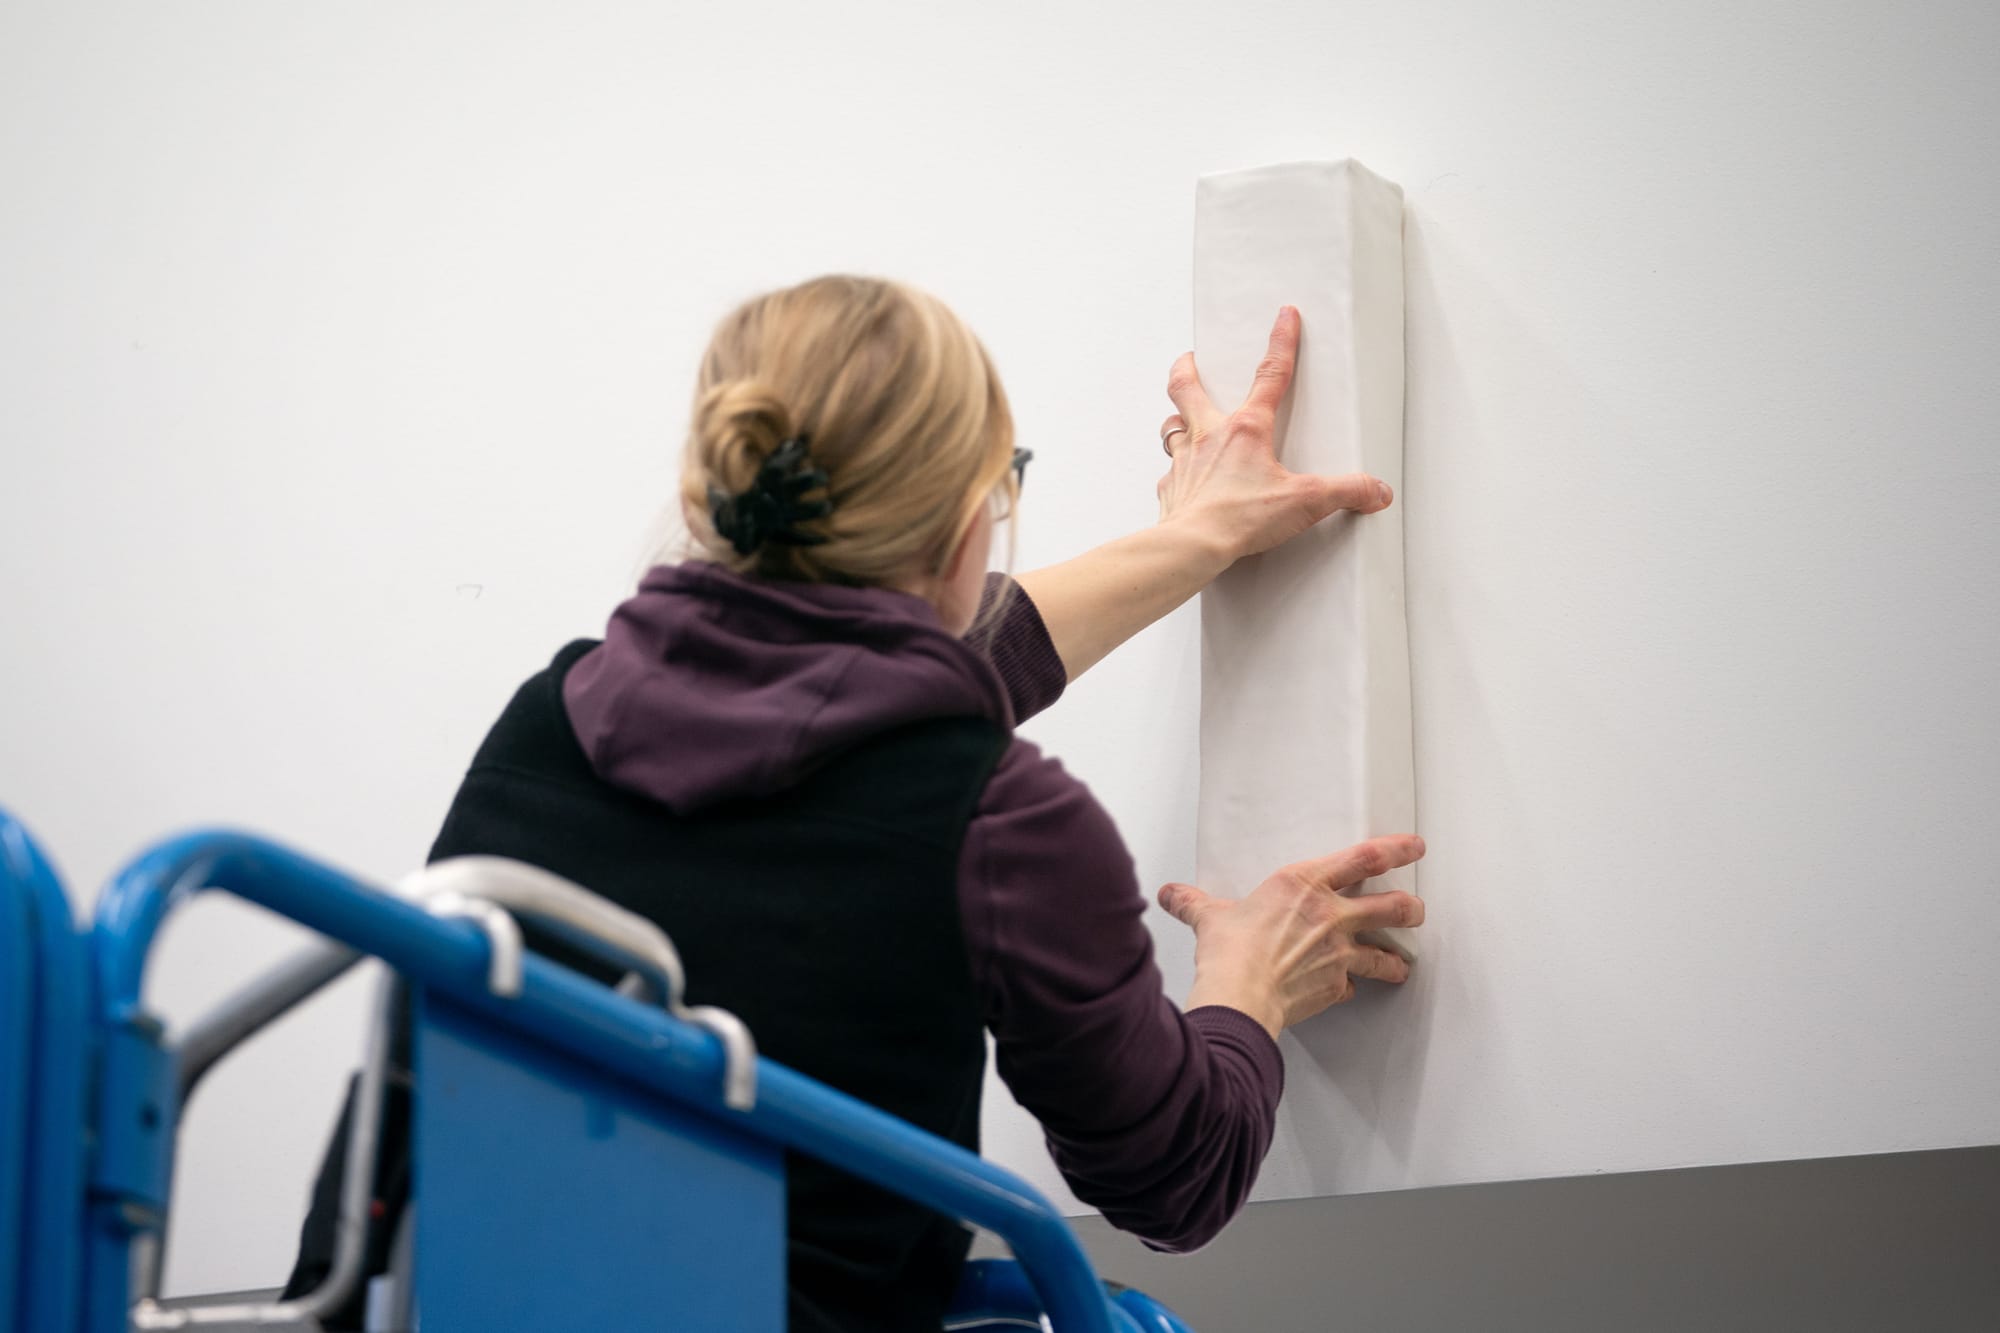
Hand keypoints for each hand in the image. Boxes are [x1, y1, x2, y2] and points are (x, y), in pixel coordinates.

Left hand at [1157, 306, 1393, 562]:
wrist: (1192, 545)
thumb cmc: (1239, 517)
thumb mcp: (1305, 502)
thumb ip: (1345, 492)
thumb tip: (1375, 490)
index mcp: (1246, 430)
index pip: (1270, 375)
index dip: (1282, 342)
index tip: (1285, 317)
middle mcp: (1208, 436)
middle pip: (1189, 386)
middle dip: (1190, 367)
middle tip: (1191, 358)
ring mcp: (1184, 461)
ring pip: (1172, 425)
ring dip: (1176, 417)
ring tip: (1181, 415)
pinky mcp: (1170, 489)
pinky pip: (1169, 473)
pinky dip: (1175, 472)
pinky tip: (1184, 480)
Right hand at [1158, 835, 1425, 1037]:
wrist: (1241, 996)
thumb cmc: (1231, 951)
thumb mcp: (1209, 917)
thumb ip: (1195, 903)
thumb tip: (1172, 894)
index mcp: (1304, 884)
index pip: (1365, 858)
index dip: (1396, 850)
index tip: (1414, 846)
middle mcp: (1332, 916)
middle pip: (1393, 906)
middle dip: (1410, 908)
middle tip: (1415, 909)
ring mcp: (1339, 954)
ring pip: (1385, 953)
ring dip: (1395, 959)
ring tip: (1400, 964)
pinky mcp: (1336, 987)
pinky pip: (1353, 986)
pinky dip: (1352, 988)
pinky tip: (1350, 990)